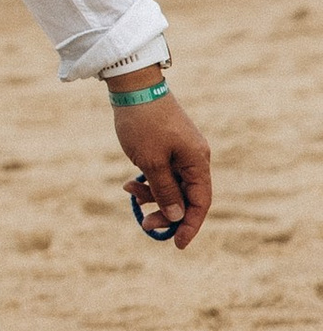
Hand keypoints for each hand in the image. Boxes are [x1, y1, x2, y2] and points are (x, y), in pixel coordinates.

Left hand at [115, 90, 212, 249]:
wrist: (134, 85)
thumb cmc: (143, 124)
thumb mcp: (152, 162)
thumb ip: (165, 191)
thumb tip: (178, 215)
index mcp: (197, 161)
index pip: (201, 202)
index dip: (190, 225)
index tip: (177, 244)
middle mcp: (195, 158)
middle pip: (187, 196)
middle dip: (167, 212)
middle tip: (145, 223)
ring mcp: (182, 151)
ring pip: (172, 185)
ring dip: (153, 195)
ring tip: (130, 192)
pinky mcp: (168, 146)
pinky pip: (163, 172)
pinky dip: (149, 180)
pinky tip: (131, 182)